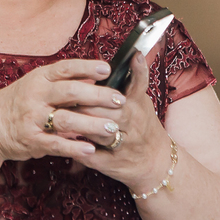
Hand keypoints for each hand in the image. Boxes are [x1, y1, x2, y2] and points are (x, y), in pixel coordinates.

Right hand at [0, 59, 126, 163]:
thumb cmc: (18, 103)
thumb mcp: (35, 84)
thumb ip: (61, 82)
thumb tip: (95, 78)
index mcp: (39, 78)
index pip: (66, 68)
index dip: (87, 67)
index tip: (107, 69)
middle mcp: (36, 95)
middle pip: (71, 92)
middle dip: (98, 96)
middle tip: (119, 100)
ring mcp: (33, 118)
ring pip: (67, 119)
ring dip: (92, 124)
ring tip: (112, 128)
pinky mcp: (32, 140)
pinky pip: (56, 144)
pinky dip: (74, 147)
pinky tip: (91, 149)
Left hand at [67, 52, 168, 194]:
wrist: (157, 163)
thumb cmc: (145, 126)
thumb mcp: (144, 100)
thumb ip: (138, 79)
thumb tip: (135, 54)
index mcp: (137, 108)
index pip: (115, 95)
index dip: (97, 90)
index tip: (84, 84)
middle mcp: (132, 127)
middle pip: (105, 113)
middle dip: (84, 107)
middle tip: (64, 99)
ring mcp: (123, 148)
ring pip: (99, 136)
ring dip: (80, 127)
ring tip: (62, 117)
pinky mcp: (112, 165)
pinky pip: (92, 158)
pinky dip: (79, 151)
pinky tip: (68, 144)